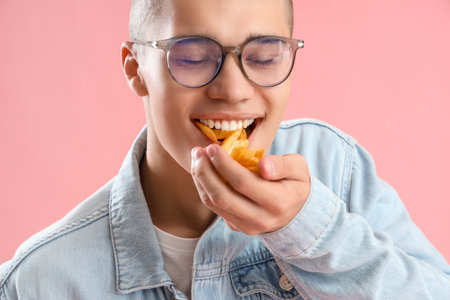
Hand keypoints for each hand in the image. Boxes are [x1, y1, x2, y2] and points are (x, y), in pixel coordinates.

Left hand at [191, 144, 310, 234]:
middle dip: (205, 172)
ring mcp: (246, 226)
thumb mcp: (298, 168)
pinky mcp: (236, 226)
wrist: (296, 212)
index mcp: (277, 202)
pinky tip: (202, 171)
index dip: (224, 164)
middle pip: (223, 196)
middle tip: (197, 151)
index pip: (243, 183)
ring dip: (200, 179)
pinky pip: (214, 208)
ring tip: (196, 158)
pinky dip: (204, 188)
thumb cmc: (294, 183)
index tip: (212, 147)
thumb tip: (263, 165)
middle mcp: (260, 219)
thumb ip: (282, 164)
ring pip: (214, 204)